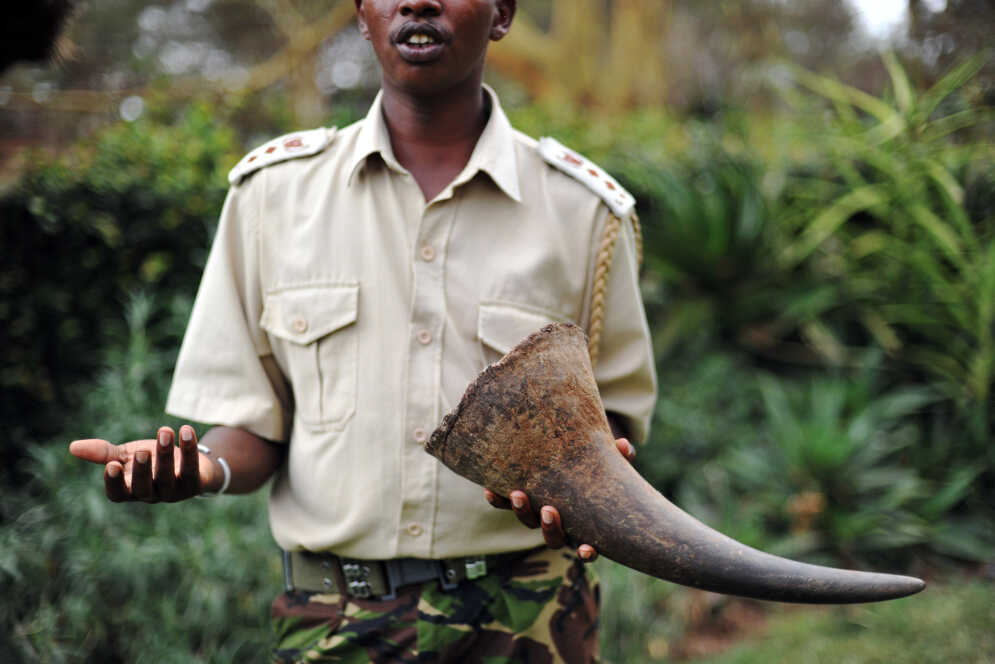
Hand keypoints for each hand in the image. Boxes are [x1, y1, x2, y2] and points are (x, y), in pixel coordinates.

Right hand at [69, 425, 218, 502]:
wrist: (188, 463)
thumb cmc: (152, 460)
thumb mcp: (127, 455)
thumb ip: (104, 453)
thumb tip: (72, 447)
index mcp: (131, 490)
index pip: (118, 494)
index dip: (115, 483)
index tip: (112, 465)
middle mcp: (152, 495)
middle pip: (144, 489)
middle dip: (142, 470)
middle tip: (141, 450)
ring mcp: (175, 492)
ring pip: (168, 477)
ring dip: (165, 454)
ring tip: (165, 431)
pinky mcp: (195, 483)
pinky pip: (191, 467)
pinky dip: (189, 449)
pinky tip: (185, 430)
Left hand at [484, 437, 636, 562]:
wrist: (577, 463)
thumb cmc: (602, 471)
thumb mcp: (615, 465)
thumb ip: (620, 459)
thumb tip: (624, 445)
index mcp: (587, 527)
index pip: (587, 549)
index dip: (587, 552)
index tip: (587, 549)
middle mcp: (562, 526)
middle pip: (553, 538)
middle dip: (550, 528)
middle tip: (549, 511)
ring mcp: (539, 514)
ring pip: (528, 521)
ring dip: (522, 511)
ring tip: (517, 494)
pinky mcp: (522, 498)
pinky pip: (505, 504)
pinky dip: (497, 500)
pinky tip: (489, 490)